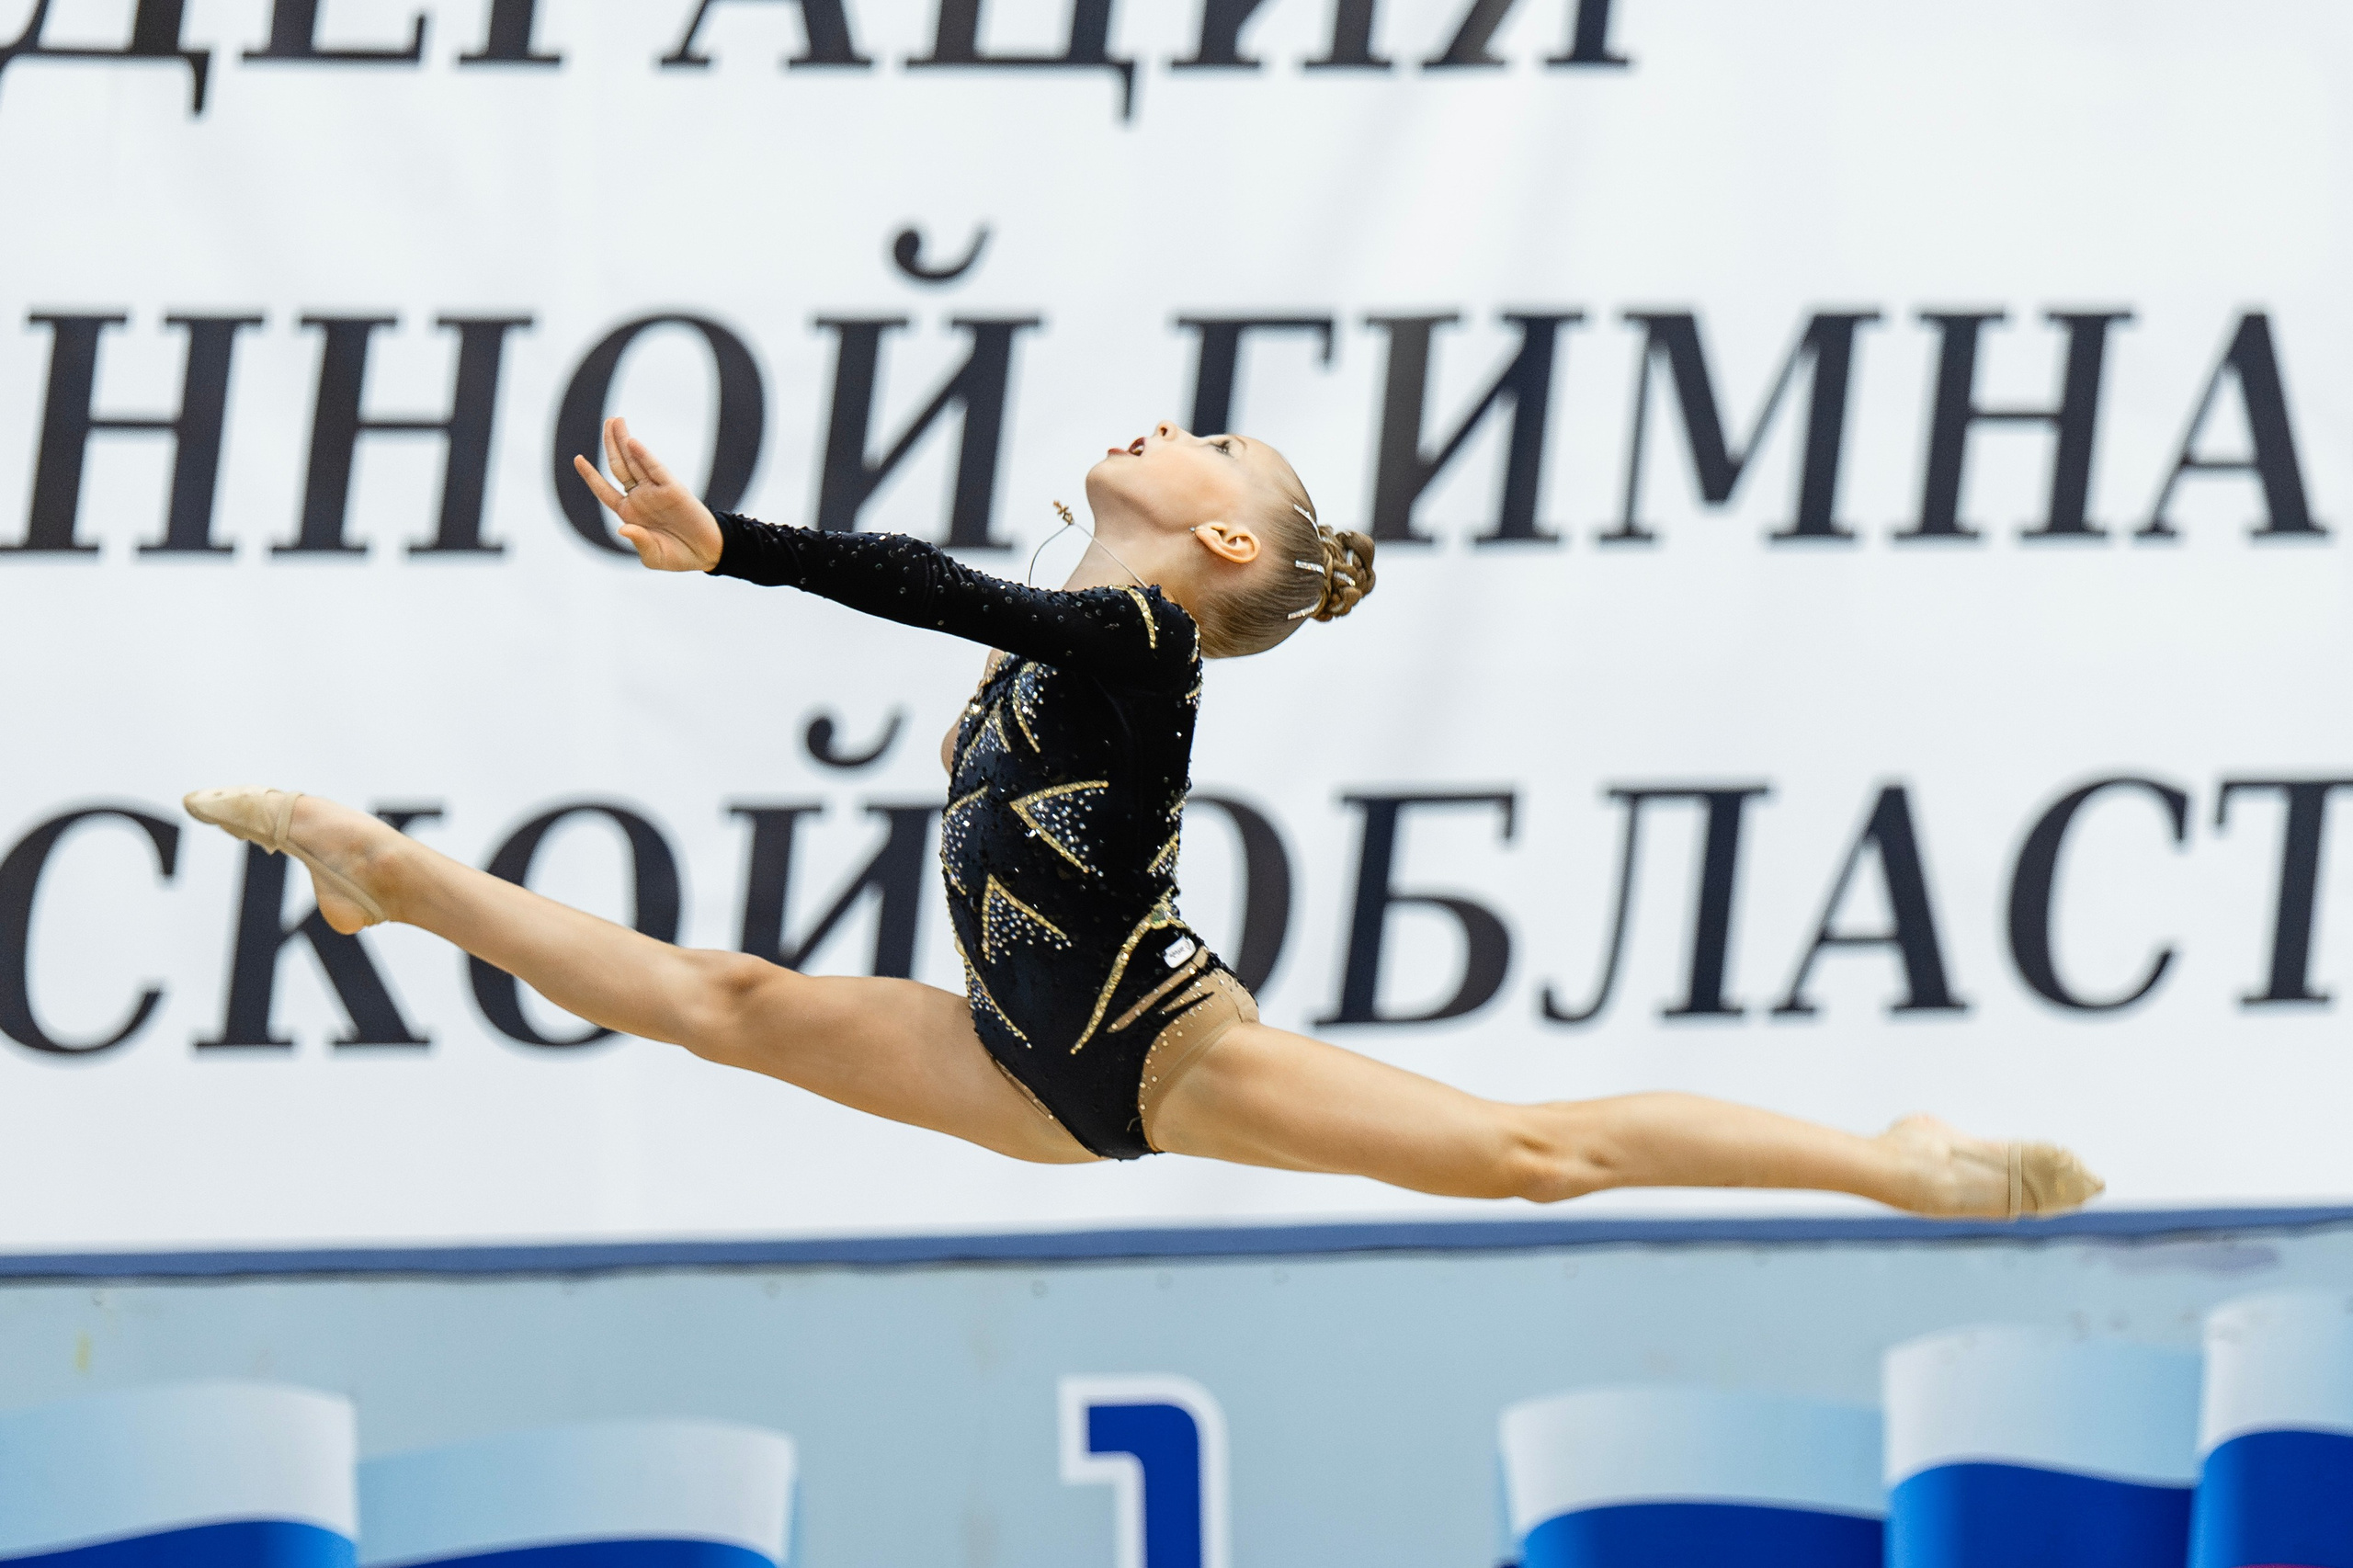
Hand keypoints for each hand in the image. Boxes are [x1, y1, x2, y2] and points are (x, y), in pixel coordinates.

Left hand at [572, 416, 724, 570]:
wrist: (707, 553)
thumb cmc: (678, 556)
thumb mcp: (653, 556)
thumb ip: (638, 541)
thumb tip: (622, 528)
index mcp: (630, 513)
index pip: (605, 490)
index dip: (591, 475)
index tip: (578, 459)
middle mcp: (640, 497)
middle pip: (619, 466)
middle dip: (611, 444)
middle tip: (608, 422)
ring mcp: (655, 491)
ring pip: (635, 461)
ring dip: (624, 440)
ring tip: (616, 420)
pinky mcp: (673, 488)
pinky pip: (655, 469)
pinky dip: (644, 456)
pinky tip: (631, 442)